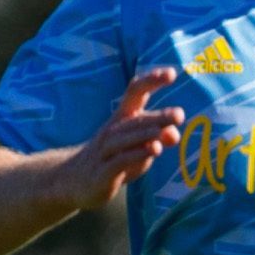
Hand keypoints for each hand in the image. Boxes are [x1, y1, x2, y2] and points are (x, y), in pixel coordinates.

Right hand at [67, 68, 187, 209]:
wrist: (75, 181)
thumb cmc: (115, 158)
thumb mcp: (139, 147)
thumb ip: (157, 138)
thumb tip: (174, 133)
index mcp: (123, 117)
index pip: (135, 92)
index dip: (151, 80)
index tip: (172, 73)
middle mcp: (113, 129)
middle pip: (136, 119)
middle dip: (157, 116)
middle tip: (179, 115)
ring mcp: (106, 150)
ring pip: (127, 138)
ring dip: (147, 134)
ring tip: (167, 131)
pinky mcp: (104, 171)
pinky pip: (121, 160)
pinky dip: (137, 154)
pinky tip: (153, 150)